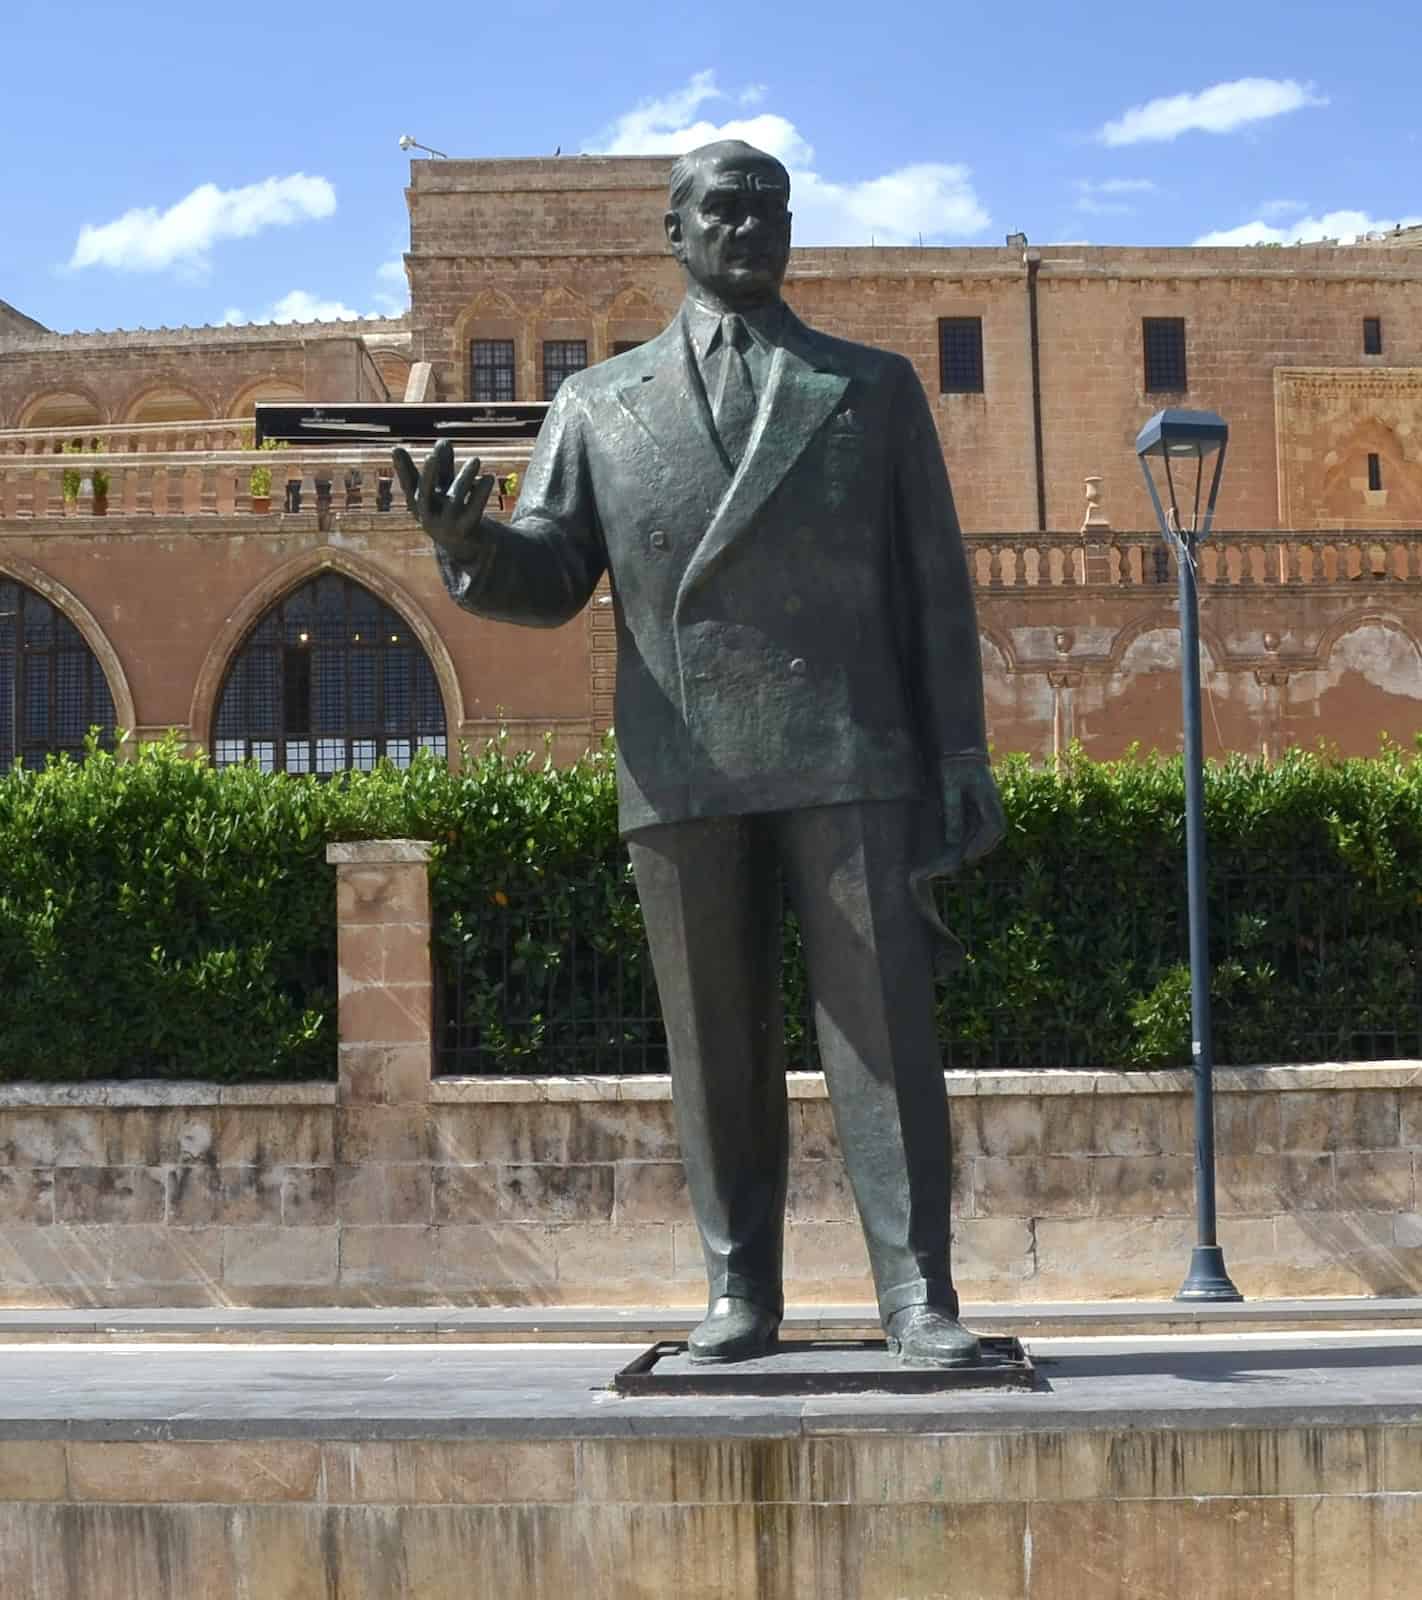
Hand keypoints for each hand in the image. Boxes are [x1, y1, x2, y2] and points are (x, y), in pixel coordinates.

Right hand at [391, 439, 496, 559]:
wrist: (466, 548)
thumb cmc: (451, 511)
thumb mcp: (445, 487)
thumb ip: (444, 466)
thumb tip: (443, 440)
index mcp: (420, 503)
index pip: (408, 483)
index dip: (402, 468)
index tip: (396, 449)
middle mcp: (428, 514)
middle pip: (424, 493)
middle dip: (428, 475)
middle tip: (430, 456)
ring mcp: (446, 525)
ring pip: (455, 498)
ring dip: (465, 477)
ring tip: (476, 460)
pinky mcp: (466, 531)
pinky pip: (474, 510)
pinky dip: (481, 493)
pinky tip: (489, 477)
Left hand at [939, 758, 1004, 873]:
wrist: (960, 745)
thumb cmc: (954, 762)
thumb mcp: (949, 785)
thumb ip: (952, 810)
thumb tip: (954, 838)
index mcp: (988, 796)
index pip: (993, 827)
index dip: (981, 844)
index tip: (966, 856)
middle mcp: (993, 799)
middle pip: (997, 830)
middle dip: (983, 846)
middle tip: (965, 859)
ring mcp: (990, 798)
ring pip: (994, 826)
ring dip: (982, 841)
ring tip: (964, 853)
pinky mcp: (984, 797)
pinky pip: (986, 819)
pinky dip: (978, 832)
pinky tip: (964, 838)